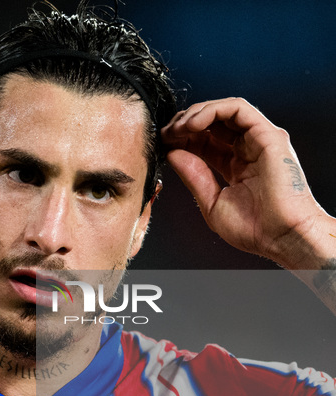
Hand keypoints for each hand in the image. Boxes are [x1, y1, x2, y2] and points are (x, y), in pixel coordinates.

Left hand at [161, 97, 329, 268]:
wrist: (280, 237)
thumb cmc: (254, 229)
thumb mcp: (211, 202)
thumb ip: (193, 176)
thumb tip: (173, 154)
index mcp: (236, 166)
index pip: (205, 142)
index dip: (182, 139)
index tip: (164, 144)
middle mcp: (248, 150)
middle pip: (213, 123)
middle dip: (185, 124)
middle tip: (166, 134)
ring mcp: (259, 140)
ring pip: (224, 110)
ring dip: (196, 114)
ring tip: (178, 129)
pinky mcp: (268, 135)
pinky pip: (237, 109)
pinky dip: (212, 111)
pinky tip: (193, 124)